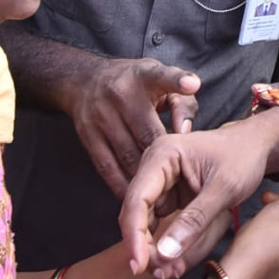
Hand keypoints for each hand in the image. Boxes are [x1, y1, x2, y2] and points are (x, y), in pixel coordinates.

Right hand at [70, 57, 200, 197]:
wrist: (86, 80)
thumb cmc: (137, 85)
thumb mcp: (161, 81)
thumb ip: (182, 104)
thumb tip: (184, 133)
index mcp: (145, 76)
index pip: (162, 76)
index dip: (178, 81)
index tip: (192, 84)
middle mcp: (121, 94)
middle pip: (148, 134)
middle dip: (166, 162)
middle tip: (184, 189)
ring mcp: (101, 115)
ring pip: (128, 156)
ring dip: (146, 179)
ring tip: (164, 201)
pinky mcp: (87, 135)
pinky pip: (107, 167)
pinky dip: (122, 185)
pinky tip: (136, 197)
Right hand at [119, 120, 274, 278]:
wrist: (256, 146)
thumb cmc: (243, 157)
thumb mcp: (224, 188)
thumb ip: (195, 220)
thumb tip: (165, 254)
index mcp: (164, 154)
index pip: (138, 198)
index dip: (135, 235)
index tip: (139, 265)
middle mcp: (154, 165)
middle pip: (136, 213)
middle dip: (144, 246)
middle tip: (163, 273)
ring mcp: (159, 180)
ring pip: (144, 222)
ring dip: (153, 249)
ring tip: (171, 271)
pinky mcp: (167, 194)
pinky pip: (158, 223)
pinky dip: (164, 244)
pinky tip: (175, 262)